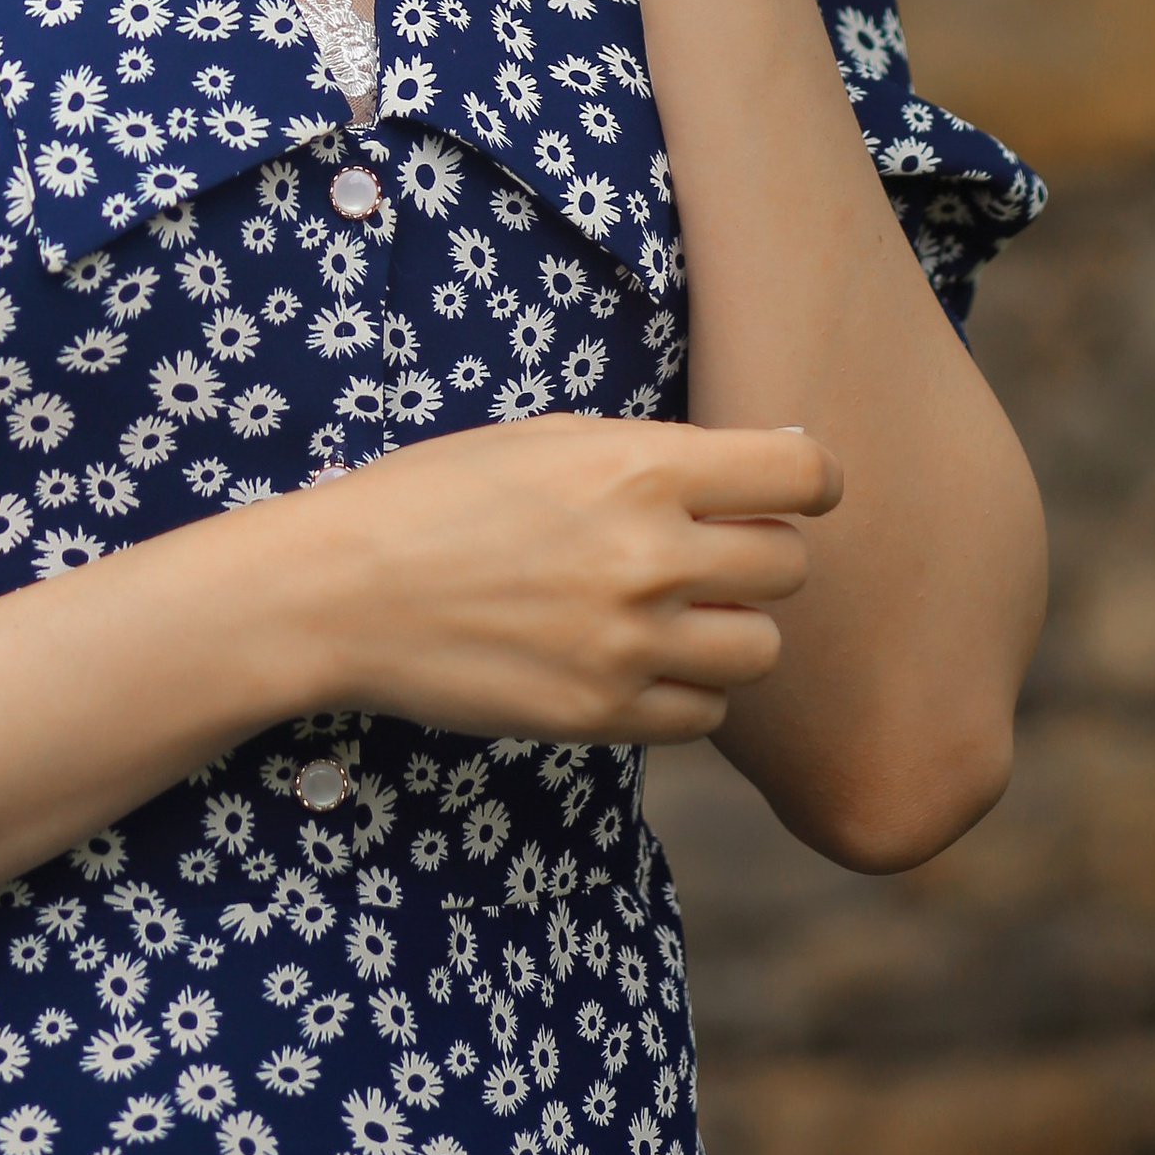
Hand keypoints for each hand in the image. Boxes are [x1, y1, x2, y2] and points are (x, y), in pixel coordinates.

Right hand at [279, 414, 841, 748]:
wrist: (347, 590)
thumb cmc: (445, 493)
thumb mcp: (553, 437)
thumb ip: (664, 453)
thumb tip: (779, 460)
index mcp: (639, 466)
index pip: (802, 474)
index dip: (807, 478)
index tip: (786, 487)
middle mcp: (649, 557)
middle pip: (789, 566)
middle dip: (759, 552)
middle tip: (706, 548)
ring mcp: (629, 647)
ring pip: (761, 650)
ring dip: (729, 628)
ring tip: (669, 610)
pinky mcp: (603, 717)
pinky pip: (705, 715)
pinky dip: (686, 690)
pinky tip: (633, 659)